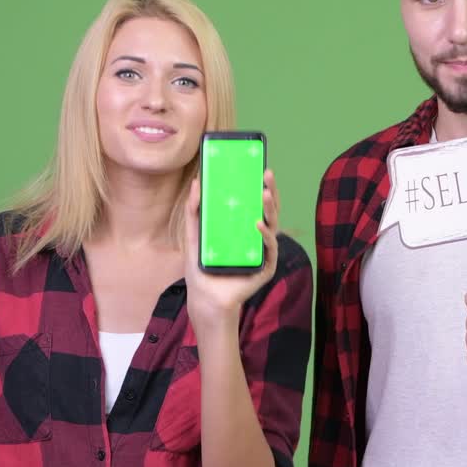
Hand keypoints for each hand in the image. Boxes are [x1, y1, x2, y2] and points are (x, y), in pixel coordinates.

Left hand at [183, 169, 280, 335]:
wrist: (205, 299)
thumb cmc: (203, 268)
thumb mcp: (194, 235)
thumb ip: (194, 211)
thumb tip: (195, 183)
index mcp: (244, 228)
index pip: (255, 204)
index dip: (260, 186)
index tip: (259, 167)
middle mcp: (257, 238)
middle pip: (268, 211)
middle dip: (270, 191)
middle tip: (266, 174)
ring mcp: (263, 253)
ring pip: (272, 226)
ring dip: (270, 209)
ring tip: (264, 194)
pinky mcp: (265, 268)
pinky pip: (269, 249)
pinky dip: (265, 236)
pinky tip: (258, 224)